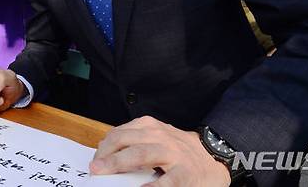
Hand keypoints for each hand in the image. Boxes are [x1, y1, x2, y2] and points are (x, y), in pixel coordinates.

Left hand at [90, 116, 230, 186]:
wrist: (213, 158)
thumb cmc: (177, 151)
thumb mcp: (155, 138)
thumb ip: (134, 142)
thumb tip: (105, 156)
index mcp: (149, 126)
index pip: (118, 133)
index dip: (103, 147)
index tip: (95, 161)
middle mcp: (159, 136)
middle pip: (125, 141)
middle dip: (106, 155)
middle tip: (94, 169)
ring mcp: (173, 153)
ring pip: (141, 155)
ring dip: (119, 164)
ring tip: (105, 174)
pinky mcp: (185, 172)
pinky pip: (167, 181)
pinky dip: (153, 186)